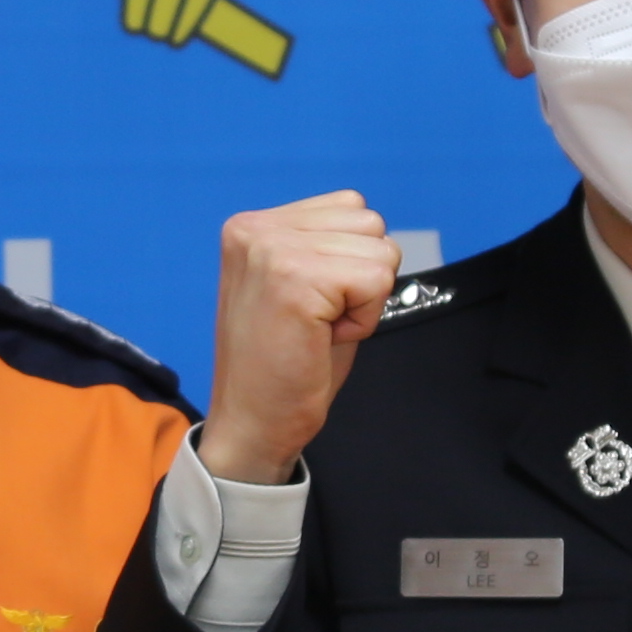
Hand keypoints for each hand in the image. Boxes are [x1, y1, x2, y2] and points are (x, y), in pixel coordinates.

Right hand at [201, 191, 404, 483]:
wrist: (252, 425)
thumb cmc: (281, 367)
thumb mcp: (298, 285)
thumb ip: (324, 246)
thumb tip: (374, 229)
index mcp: (252, 226)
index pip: (350, 206)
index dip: (350, 263)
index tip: (311, 303)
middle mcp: (256, 229)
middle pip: (370, 223)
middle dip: (361, 277)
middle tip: (317, 320)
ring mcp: (273, 250)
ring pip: (380, 250)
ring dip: (364, 298)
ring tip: (319, 327)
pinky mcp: (295, 279)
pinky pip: (377, 281)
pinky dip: (364, 318)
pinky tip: (323, 338)